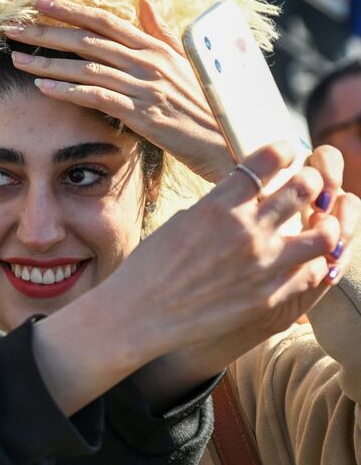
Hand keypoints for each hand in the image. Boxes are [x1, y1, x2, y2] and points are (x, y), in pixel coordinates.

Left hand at [6, 0, 235, 183]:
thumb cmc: (204, 102)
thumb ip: (158, 28)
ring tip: (17, 58)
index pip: (105, 21)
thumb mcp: (183, 59)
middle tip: (12, 28)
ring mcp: (146, 87)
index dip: (70, 10)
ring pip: (88, 67)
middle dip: (48, 33)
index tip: (39, 2)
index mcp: (155, 47)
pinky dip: (69, 91)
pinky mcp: (143, 114)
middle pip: (89, 40)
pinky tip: (43, 88)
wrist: (227, 140)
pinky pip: (99, 98)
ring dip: (49, 63)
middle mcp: (148, 62)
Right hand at [32, 143, 352, 413]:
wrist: (139, 314)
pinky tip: (300, 262)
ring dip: (324, 225)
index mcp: (219, 206)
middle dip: (310, 181)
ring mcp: (262, 266)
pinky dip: (311, 264)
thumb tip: (246, 193)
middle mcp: (246, 231)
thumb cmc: (151, 266)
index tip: (287, 154)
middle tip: (306, 185)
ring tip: (315, 227)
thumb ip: (220, 205)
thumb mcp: (182, 221)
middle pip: (305, 188)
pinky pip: (311, 273)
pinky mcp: (269, 296)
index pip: (270, 159)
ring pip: (324, 234)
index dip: (285, 150)